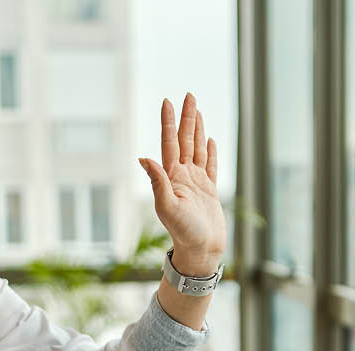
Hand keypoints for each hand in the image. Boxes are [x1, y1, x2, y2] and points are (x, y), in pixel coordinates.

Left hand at [138, 93, 226, 275]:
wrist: (200, 251)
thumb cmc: (184, 233)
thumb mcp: (167, 207)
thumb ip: (157, 182)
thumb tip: (143, 157)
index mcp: (172, 177)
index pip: (170, 143)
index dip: (169, 122)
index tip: (168, 101)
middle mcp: (183, 176)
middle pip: (185, 140)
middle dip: (187, 118)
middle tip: (189, 95)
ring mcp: (196, 183)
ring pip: (197, 149)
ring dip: (197, 130)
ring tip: (198, 111)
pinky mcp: (209, 192)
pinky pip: (210, 166)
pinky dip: (210, 152)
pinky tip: (210, 140)